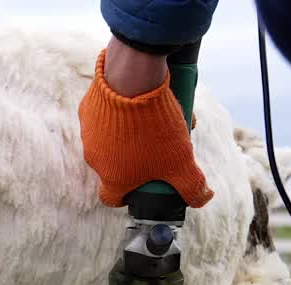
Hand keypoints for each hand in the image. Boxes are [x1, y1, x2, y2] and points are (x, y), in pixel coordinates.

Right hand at [78, 40, 213, 208]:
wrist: (132, 81)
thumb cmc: (154, 126)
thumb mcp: (181, 161)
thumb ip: (192, 185)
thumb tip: (203, 198)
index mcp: (113, 178)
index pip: (113, 198)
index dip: (128, 195)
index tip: (142, 185)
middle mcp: (95, 160)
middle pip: (115, 167)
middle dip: (134, 161)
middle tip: (156, 147)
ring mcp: (88, 135)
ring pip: (108, 141)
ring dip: (125, 136)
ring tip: (150, 121)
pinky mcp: (87, 110)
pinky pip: (102, 117)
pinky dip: (116, 114)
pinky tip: (135, 103)